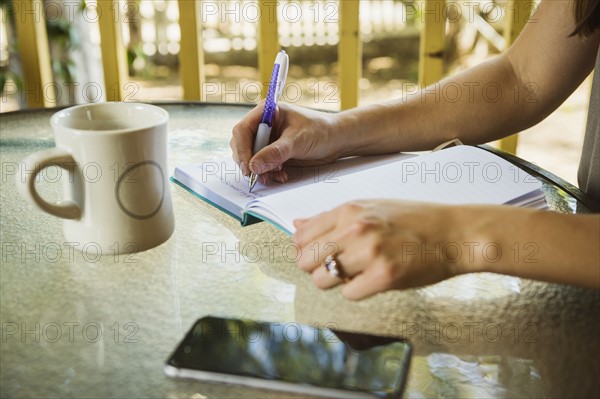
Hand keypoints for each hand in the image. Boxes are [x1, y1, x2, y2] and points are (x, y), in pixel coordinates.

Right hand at [230, 102, 343, 182]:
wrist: (336, 141)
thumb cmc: (320, 131)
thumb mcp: (297, 141)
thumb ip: (275, 153)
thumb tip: (253, 166)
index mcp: (266, 113)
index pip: (242, 130)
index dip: (242, 149)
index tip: (248, 166)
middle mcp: (264, 126)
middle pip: (242, 145)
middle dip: (250, 162)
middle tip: (258, 176)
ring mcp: (268, 140)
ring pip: (251, 158)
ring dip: (260, 170)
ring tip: (275, 175)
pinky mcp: (274, 153)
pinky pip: (262, 166)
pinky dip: (268, 173)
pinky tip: (281, 175)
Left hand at [292, 200, 463, 299]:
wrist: (454, 233)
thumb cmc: (414, 220)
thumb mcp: (369, 208)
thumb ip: (330, 218)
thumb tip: (296, 224)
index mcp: (349, 210)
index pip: (300, 236)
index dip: (305, 250)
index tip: (318, 255)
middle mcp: (355, 228)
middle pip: (305, 260)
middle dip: (316, 268)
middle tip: (337, 267)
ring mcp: (370, 252)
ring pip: (322, 279)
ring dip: (335, 282)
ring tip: (356, 273)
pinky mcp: (385, 276)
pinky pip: (349, 294)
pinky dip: (358, 291)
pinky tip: (373, 280)